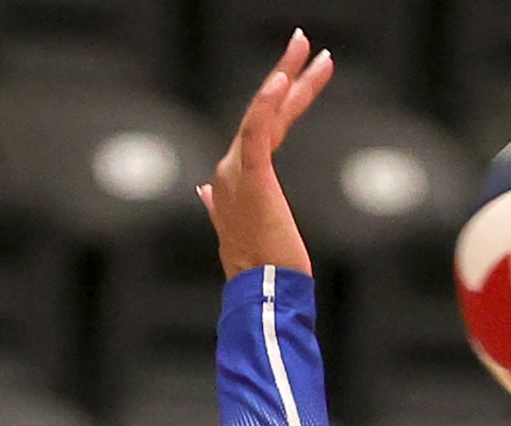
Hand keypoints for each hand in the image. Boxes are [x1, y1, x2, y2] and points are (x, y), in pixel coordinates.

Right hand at [199, 31, 332, 278]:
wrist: (261, 296)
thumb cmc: (261, 275)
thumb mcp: (242, 234)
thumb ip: (218, 209)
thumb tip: (202, 193)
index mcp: (229, 181)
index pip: (259, 130)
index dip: (277, 101)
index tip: (295, 77)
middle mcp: (228, 172)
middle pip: (262, 114)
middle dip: (285, 75)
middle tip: (304, 42)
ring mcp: (236, 174)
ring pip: (263, 114)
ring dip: (286, 77)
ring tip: (308, 48)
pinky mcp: (251, 178)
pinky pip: (257, 131)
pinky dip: (267, 103)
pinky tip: (282, 79)